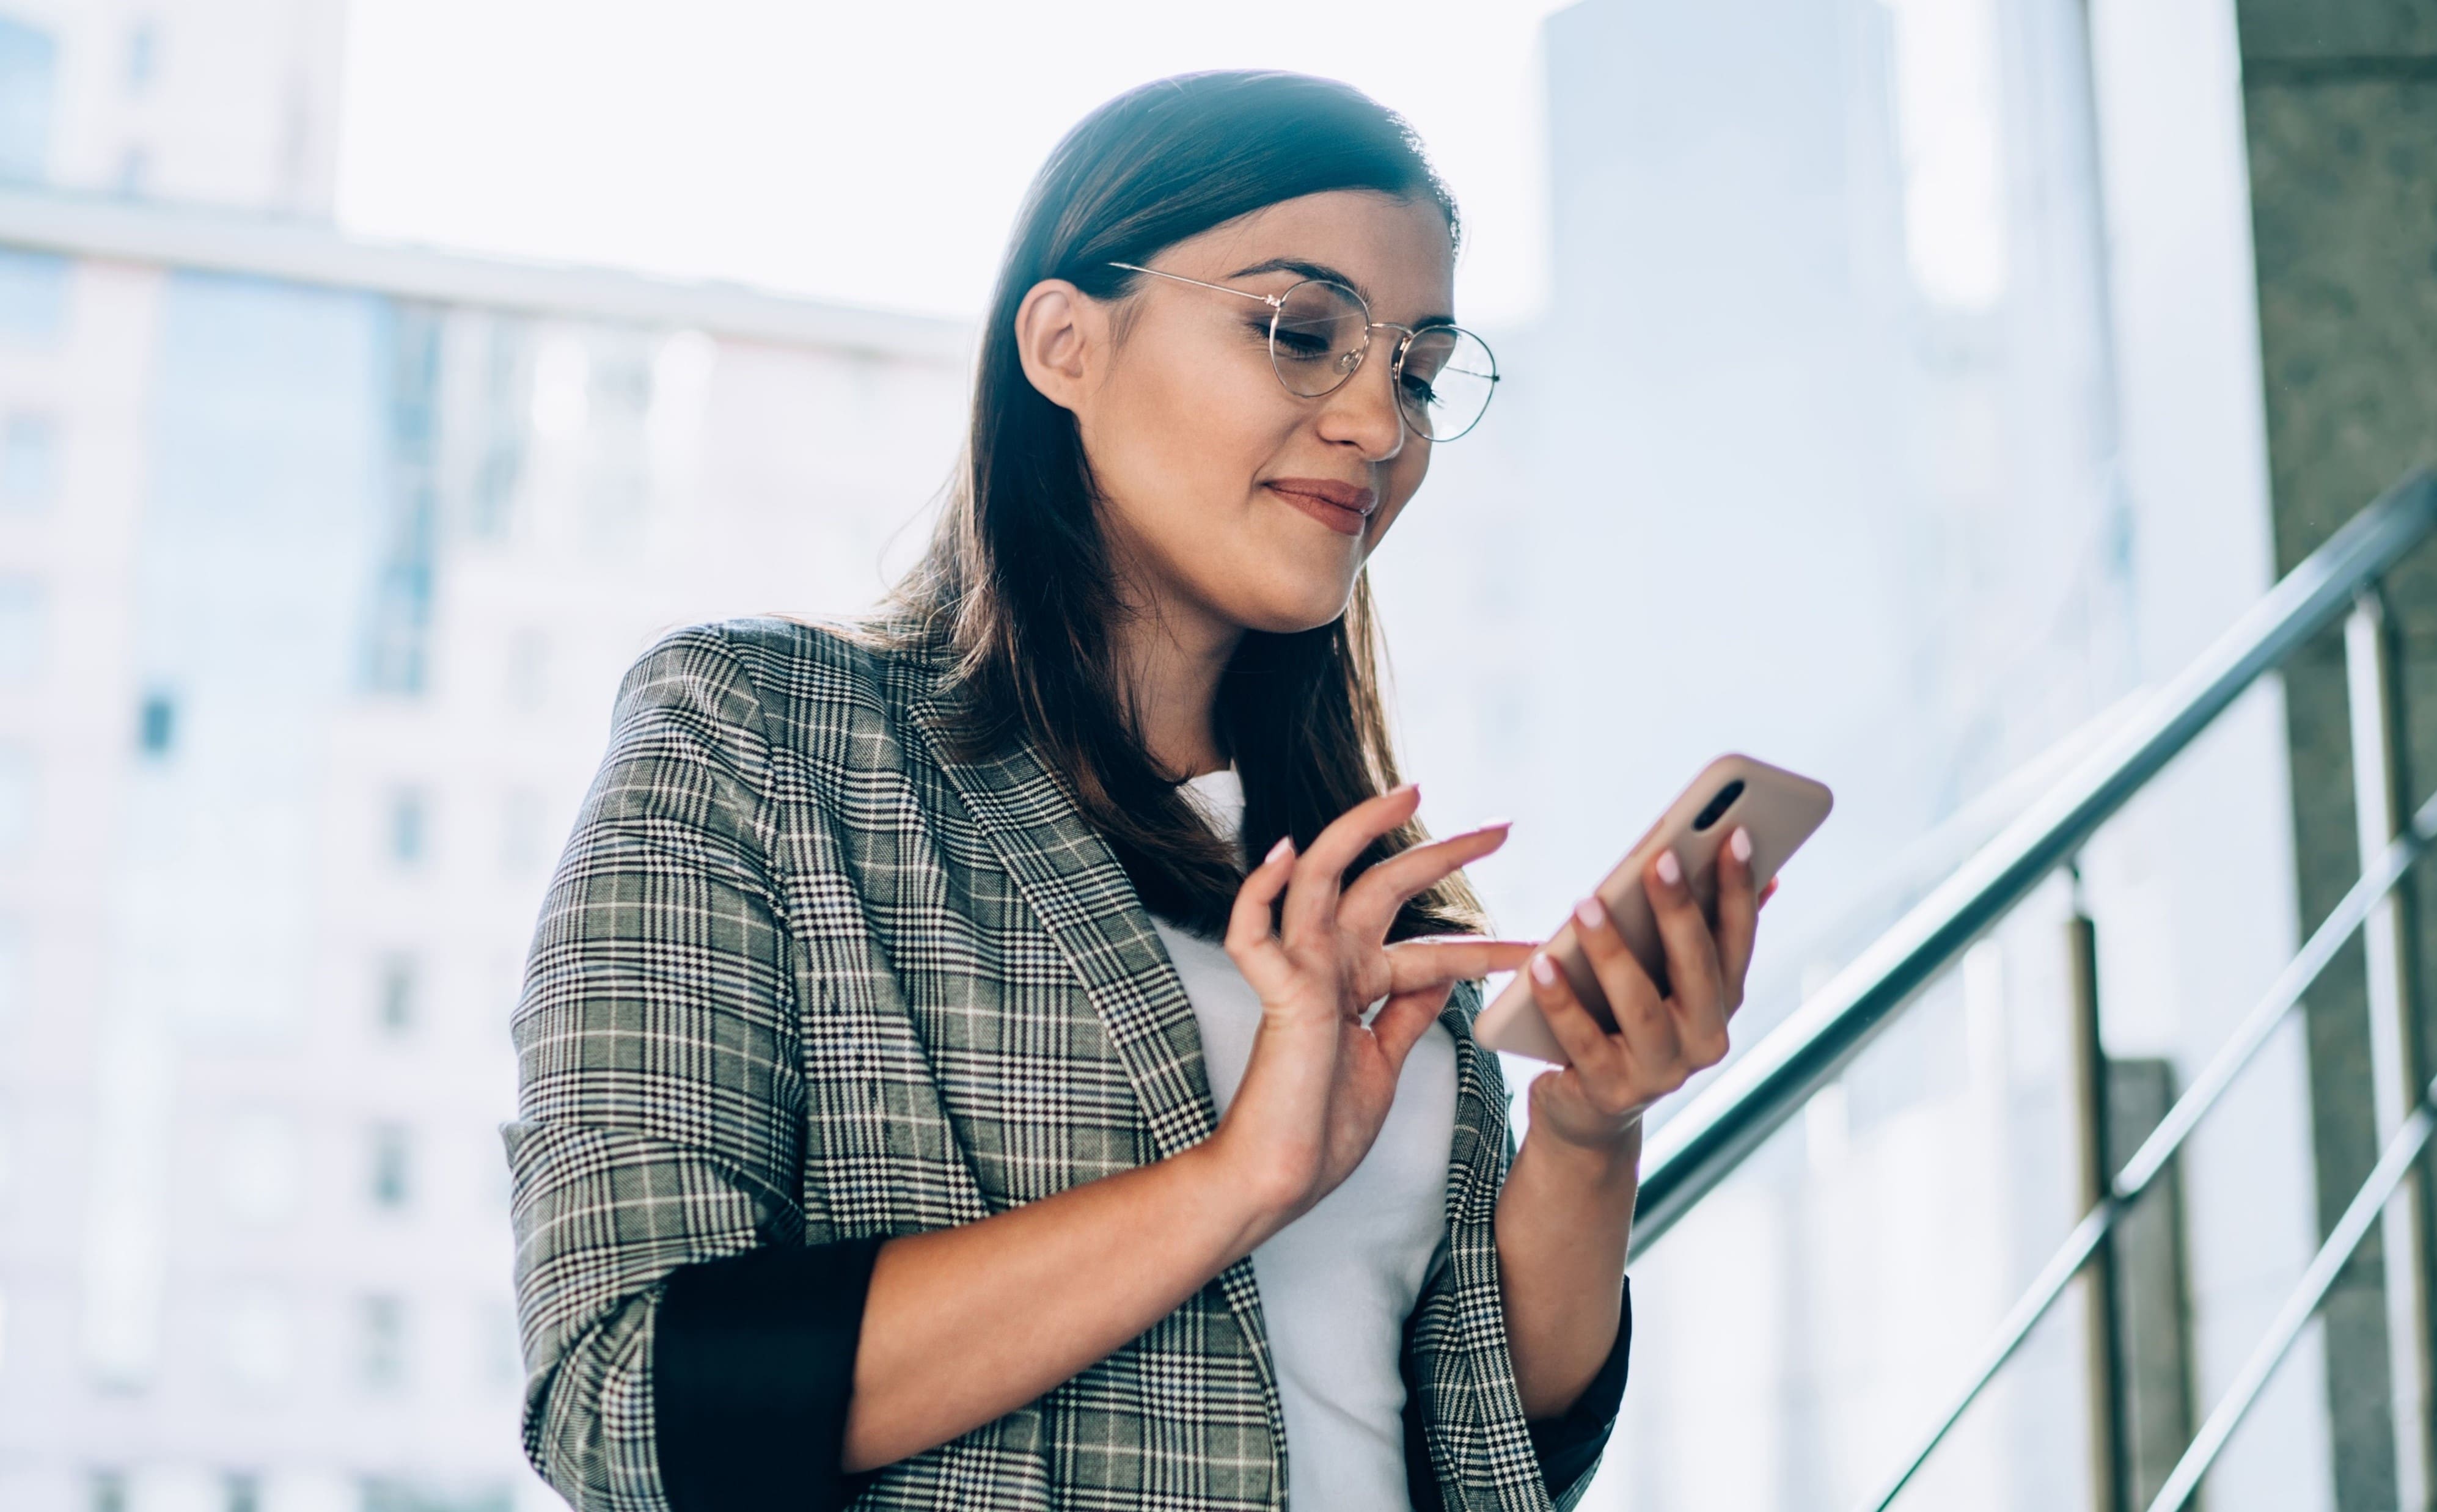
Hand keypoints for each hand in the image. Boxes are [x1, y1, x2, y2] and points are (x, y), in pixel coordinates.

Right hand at [1213, 783, 1534, 1232]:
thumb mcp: (1386, 1060)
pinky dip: (1259, 892)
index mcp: (1356, 983)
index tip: (1538, 939)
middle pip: (1385, 887)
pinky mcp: (1276, 994)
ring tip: (1408, 796)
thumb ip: (1408, 1012)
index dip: (1487, 945)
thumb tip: (1445, 972)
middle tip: (1502, 829)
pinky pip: (1252, 933)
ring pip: (1321, 879)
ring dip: (1361, 832)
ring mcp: (1299, 973)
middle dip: (1443, 852)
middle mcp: (1328, 964)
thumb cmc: (1323, 1129)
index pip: (1431, 948)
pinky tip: (1285, 854)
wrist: (1280, 1178)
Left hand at [1522, 828, 1774, 1152]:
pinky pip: (1582, 1040)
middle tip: (1658, 857)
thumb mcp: (1668, 978)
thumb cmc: (1627, 1021)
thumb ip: (1703, 926)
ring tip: (1585, 903)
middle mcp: (1705, 1040)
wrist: (1589, 1112)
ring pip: (1640, 1005)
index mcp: (1724, 1002)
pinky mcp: (1610, 1092)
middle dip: (1679, 909)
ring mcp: (1661, 1072)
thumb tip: (1757, 862)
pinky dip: (1561, 1001)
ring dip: (1612, 950)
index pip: (1738, 938)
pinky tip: (1541, 965)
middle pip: (1696, 967)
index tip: (1736, 834)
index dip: (1740, 888)